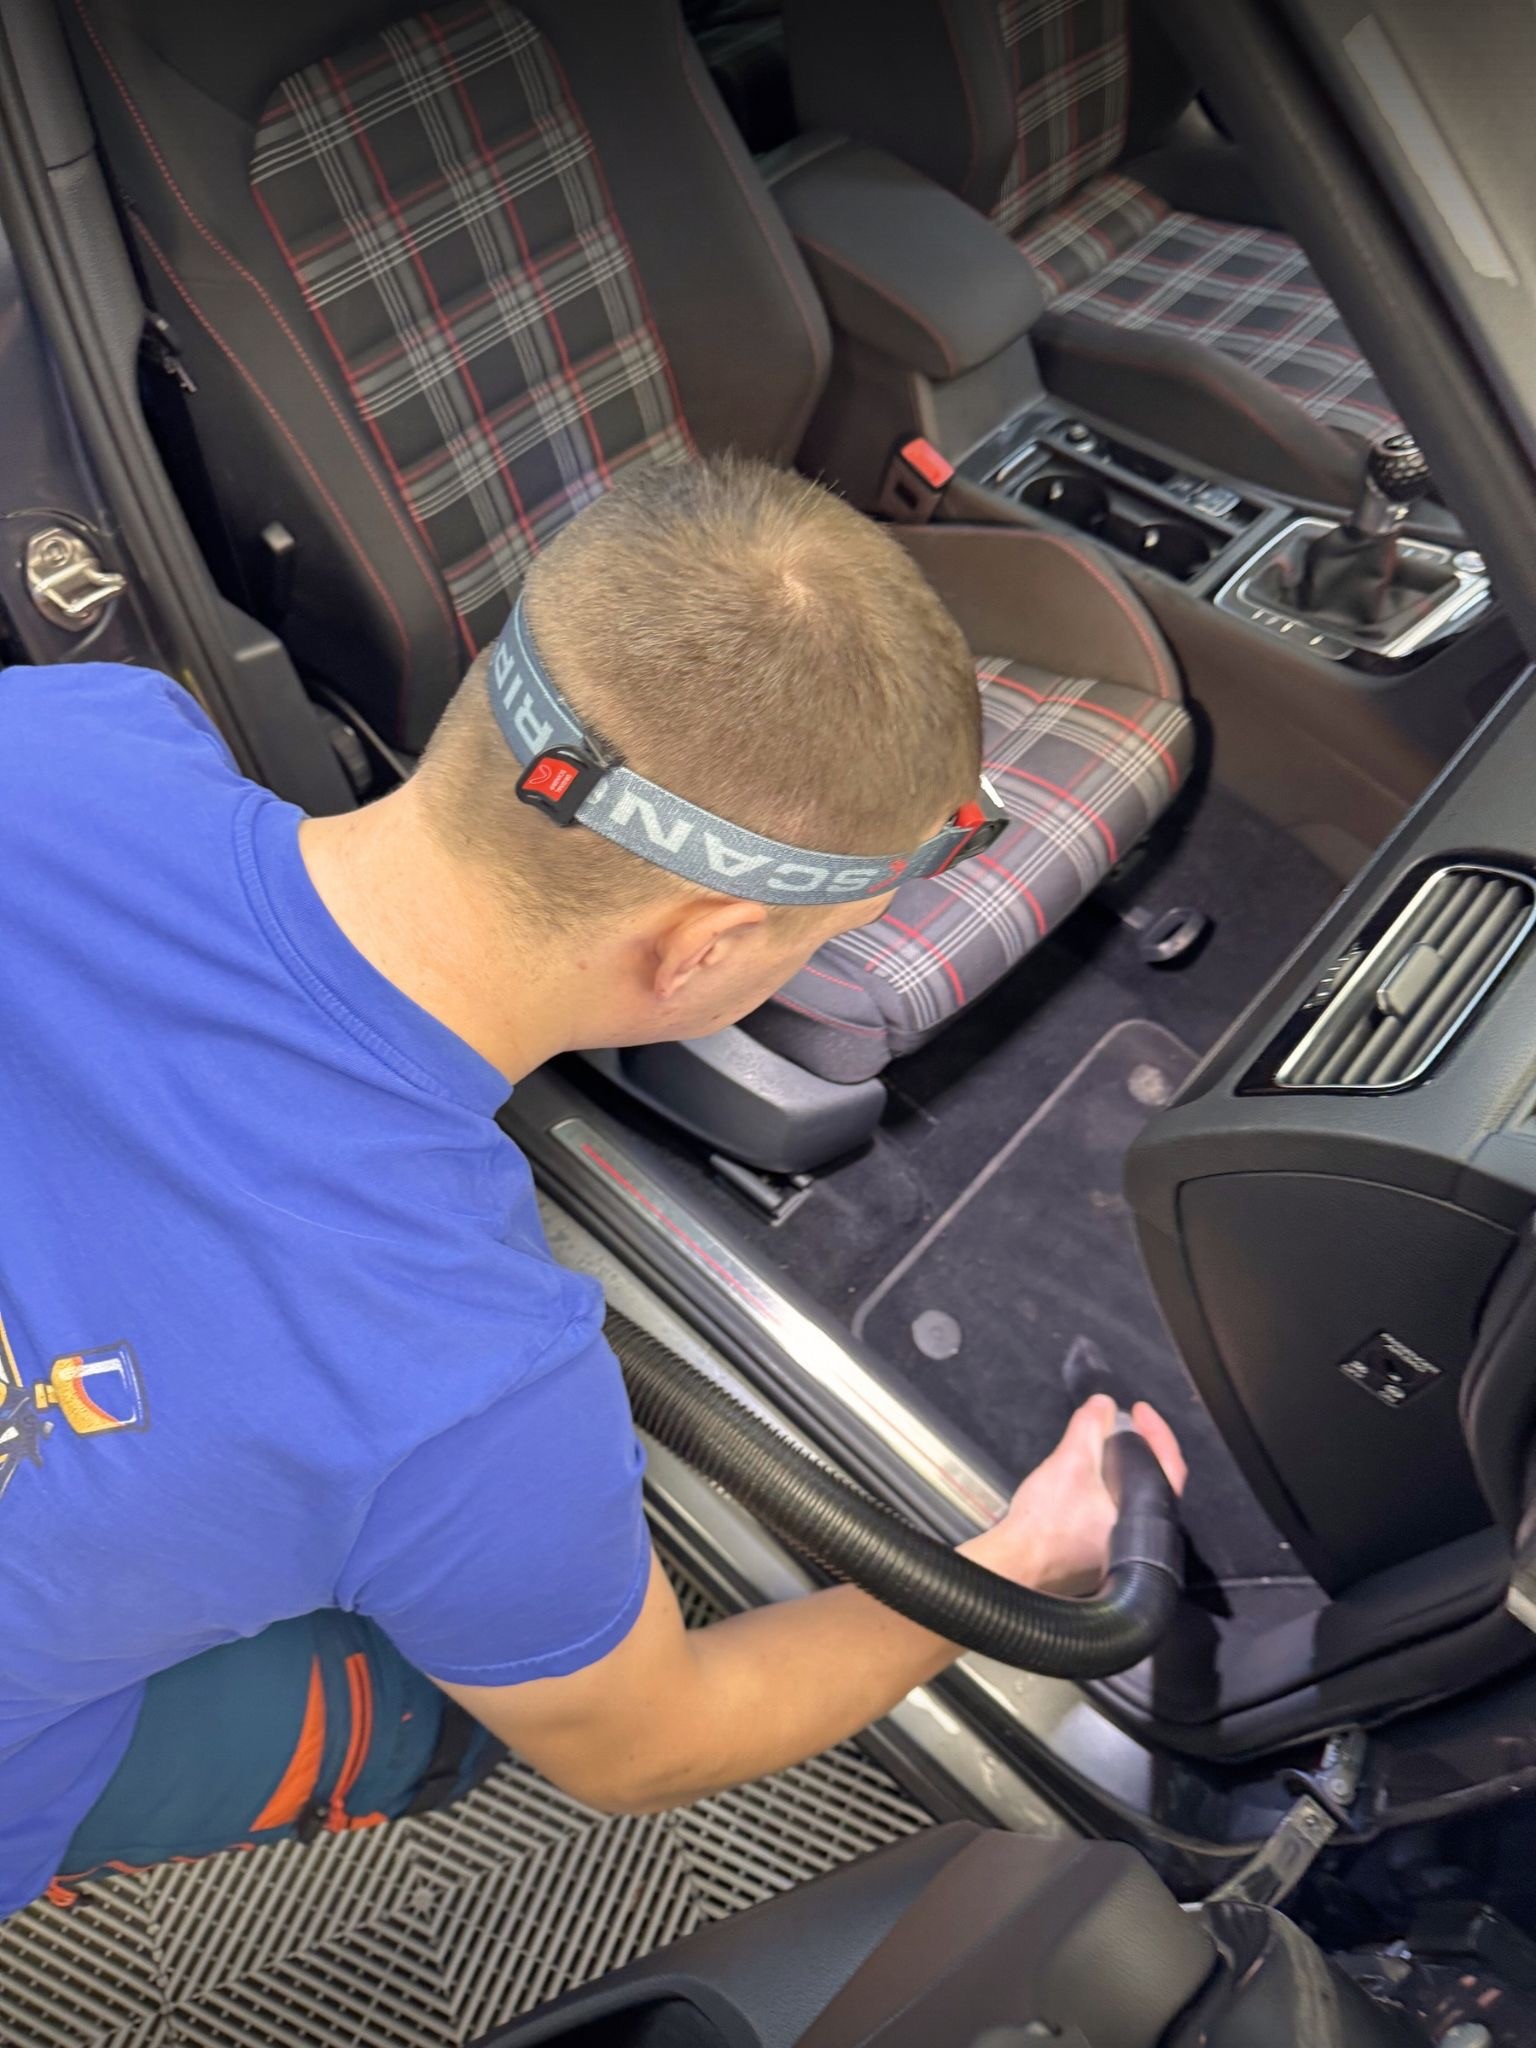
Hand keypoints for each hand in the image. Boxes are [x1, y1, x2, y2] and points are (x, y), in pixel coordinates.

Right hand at [959, 1396, 1186, 1596]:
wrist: (1017, 1565)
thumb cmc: (1048, 1519)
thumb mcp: (1070, 1462)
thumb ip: (1090, 1428)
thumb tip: (1105, 1403)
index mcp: (1146, 1517)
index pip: (1171, 1467)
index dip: (1157, 1431)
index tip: (1138, 1409)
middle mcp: (1144, 1540)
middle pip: (1153, 1482)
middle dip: (1140, 1448)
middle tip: (1123, 1424)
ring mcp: (1121, 1553)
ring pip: (1132, 1499)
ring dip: (1121, 1469)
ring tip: (1104, 1444)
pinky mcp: (1100, 1560)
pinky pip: (1114, 1514)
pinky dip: (1107, 1490)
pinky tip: (1089, 1480)